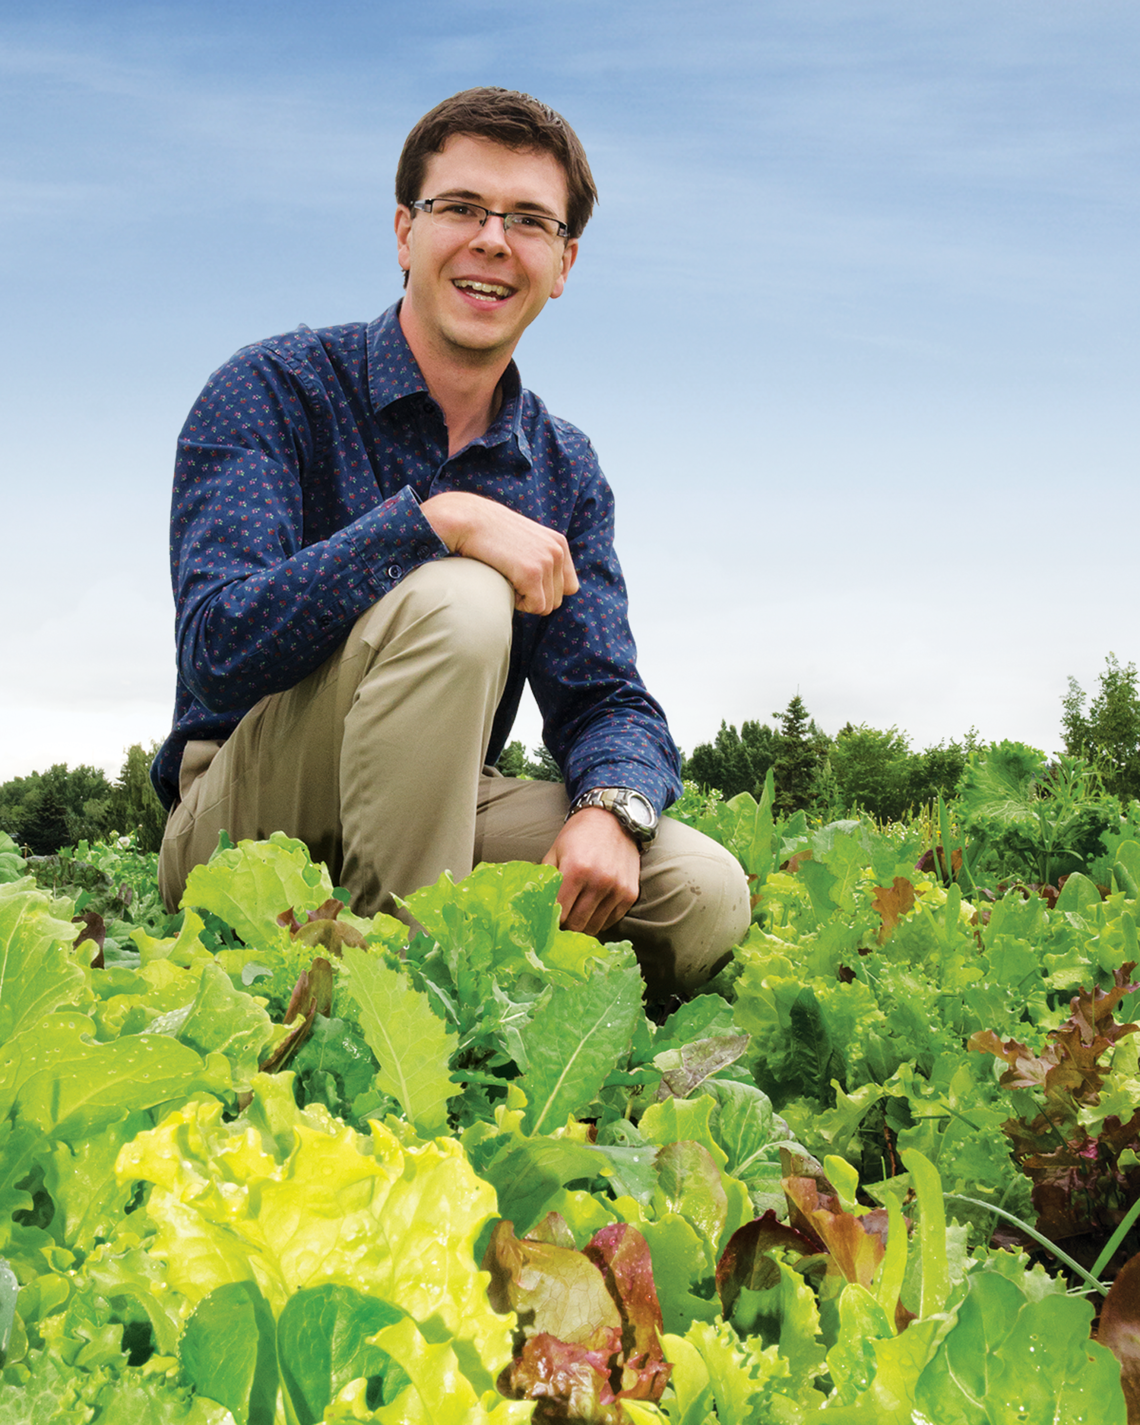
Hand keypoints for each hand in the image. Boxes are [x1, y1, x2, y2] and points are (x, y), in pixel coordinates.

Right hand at [420, 491, 577, 615]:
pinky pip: (535, 607)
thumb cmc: (487, 533)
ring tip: (506, 578)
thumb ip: (539, 558)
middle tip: (510, 580)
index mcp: (558, 543)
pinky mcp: (532, 573)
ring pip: (546, 606)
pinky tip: (504, 582)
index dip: (546, 592)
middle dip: (533, 598)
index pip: (569, 587)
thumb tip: (546, 591)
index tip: (523, 582)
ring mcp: (547, 561)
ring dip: (524, 600)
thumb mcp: (523, 541)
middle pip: (557, 600)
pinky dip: (518, 603)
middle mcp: (557, 551)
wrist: (465, 519)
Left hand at [542, 807, 640, 936]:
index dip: (550, 920)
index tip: (547, 919)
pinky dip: (600, 919)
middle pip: (576, 924)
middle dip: (565, 925)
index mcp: (576, 869)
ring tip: (576, 914)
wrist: (614, 820)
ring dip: (582, 925)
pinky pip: (611, 920)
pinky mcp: (630, 894)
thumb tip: (534, 906)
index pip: (559, 913)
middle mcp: (599, 881)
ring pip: (594, 927)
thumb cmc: (579, 835)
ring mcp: (617, 889)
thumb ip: (545, 879)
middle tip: (560, 919)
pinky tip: (592, 908)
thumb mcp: (555, 851)